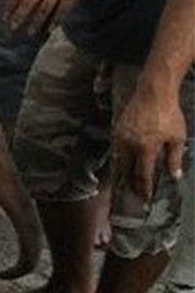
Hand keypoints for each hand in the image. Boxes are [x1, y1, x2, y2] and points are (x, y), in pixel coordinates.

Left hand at [4, 0, 102, 36]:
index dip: (11, 6)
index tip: (4, 16)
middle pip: (28, 3)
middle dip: (18, 16)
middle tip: (11, 28)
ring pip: (44, 9)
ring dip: (36, 22)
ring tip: (30, 32)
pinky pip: (62, 10)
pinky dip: (56, 20)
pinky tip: (51, 28)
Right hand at [114, 76, 186, 200]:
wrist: (154, 93)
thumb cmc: (168, 114)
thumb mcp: (177, 138)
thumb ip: (174, 159)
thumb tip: (174, 176)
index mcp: (145, 148)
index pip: (143, 175)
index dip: (144, 189)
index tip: (145, 199)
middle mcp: (129, 144)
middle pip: (126, 171)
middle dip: (131, 184)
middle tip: (135, 194)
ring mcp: (120, 137)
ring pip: (120, 161)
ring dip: (125, 172)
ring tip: (130, 181)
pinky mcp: (117, 130)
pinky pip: (118, 150)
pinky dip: (123, 159)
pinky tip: (128, 162)